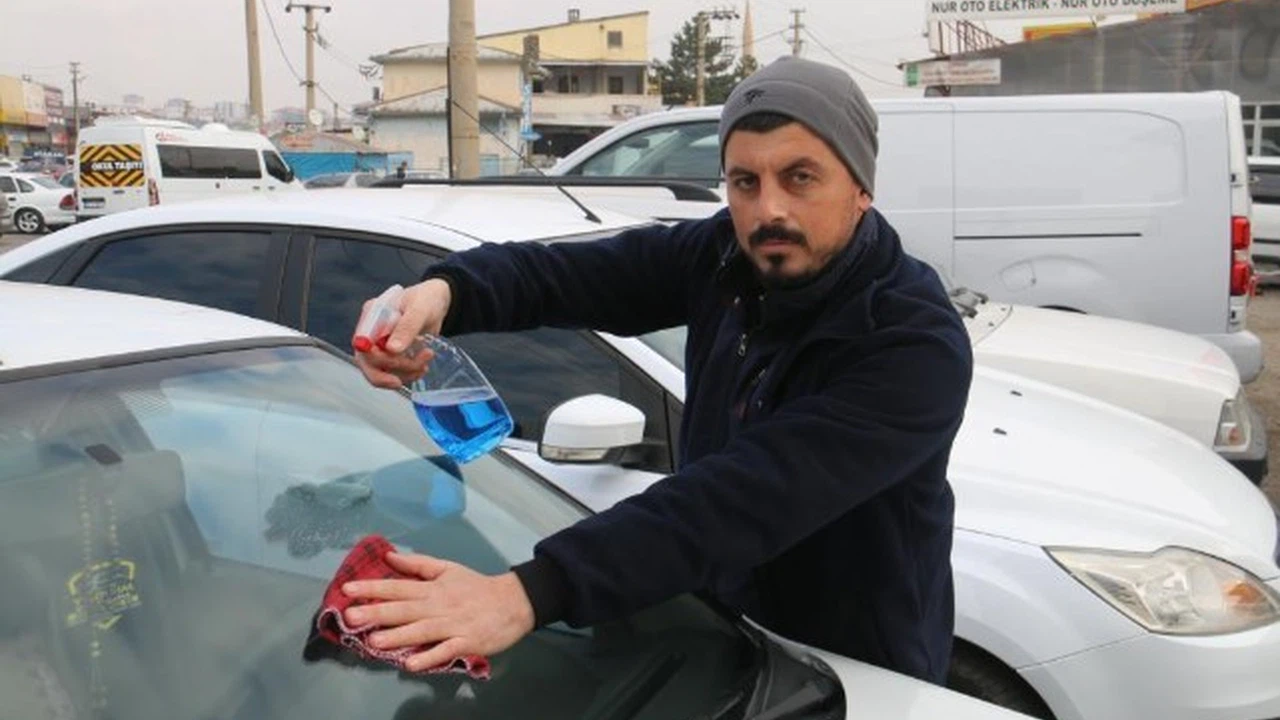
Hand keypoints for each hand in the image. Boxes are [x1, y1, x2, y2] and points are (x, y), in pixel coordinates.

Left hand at [342, 552, 535, 671]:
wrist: (513, 602)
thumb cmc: (476, 586)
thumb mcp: (448, 568)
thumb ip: (418, 564)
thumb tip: (389, 556)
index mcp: (433, 587)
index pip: (398, 586)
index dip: (373, 588)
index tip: (348, 590)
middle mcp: (439, 605)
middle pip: (405, 608)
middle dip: (377, 612)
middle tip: (351, 617)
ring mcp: (453, 624)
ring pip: (422, 630)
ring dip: (398, 636)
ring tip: (374, 641)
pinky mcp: (466, 642)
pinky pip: (446, 650)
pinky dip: (430, 657)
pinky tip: (412, 664)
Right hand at [354, 278, 451, 388]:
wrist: (438, 303)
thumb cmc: (426, 299)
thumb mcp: (419, 308)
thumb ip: (406, 327)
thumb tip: (392, 349)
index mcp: (372, 315)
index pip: (362, 343)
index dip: (372, 358)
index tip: (394, 361)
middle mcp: (372, 332)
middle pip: (367, 362)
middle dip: (394, 368)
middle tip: (418, 364)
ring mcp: (380, 345)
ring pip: (381, 371)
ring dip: (406, 372)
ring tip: (427, 356)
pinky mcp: (391, 356)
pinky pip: (393, 373)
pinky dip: (408, 375)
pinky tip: (422, 366)